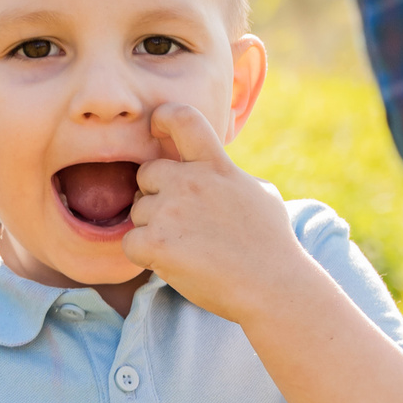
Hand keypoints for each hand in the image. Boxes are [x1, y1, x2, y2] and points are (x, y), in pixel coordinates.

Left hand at [122, 102, 306, 325]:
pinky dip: (144, 256)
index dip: (163, 116)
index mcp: (215, 165)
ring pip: (137, 211)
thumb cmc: (272, 243)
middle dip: (155, 194)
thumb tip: (214, 169)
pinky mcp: (156, 243)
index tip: (156, 124)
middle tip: (180, 221)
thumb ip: (229, 175)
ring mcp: (171, 211)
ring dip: (152, 229)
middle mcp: (189, 182)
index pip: (183, 119)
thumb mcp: (260, 192)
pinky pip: (129, 243)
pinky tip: (171, 263)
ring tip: (186, 248)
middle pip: (146, 174)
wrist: (272, 286)